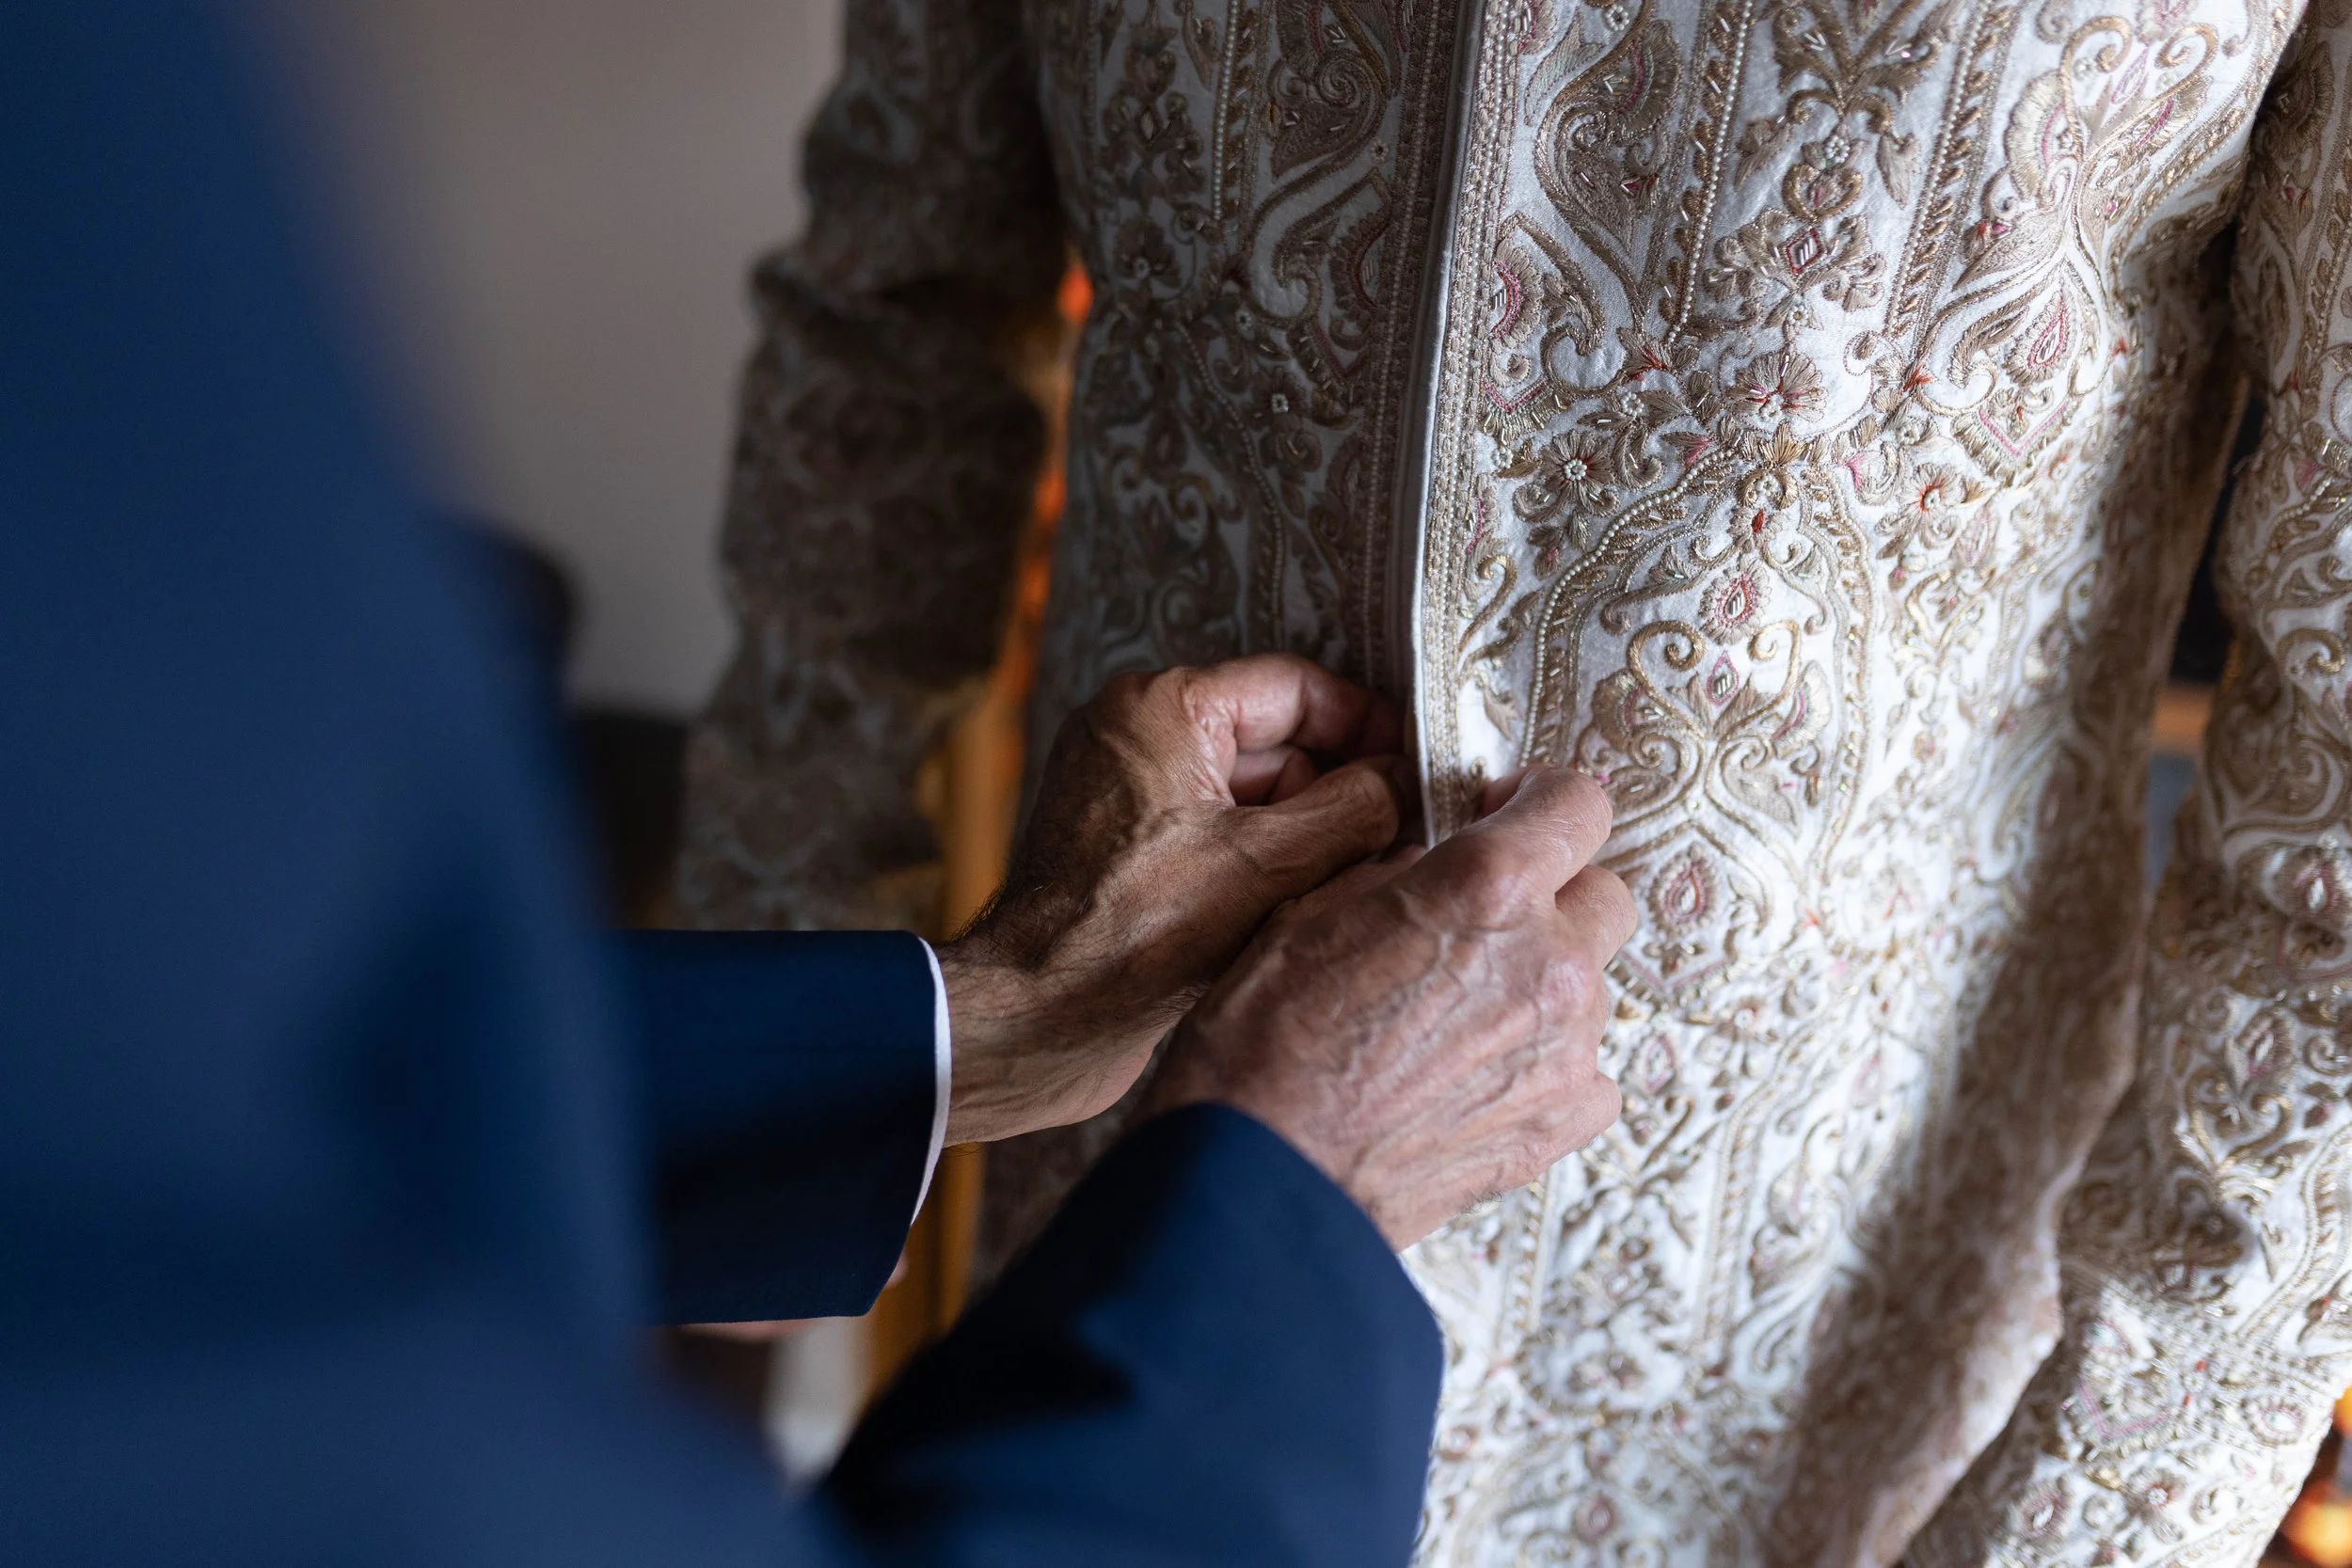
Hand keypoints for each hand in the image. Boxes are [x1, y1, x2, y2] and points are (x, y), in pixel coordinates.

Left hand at [939, 655, 1407, 1144]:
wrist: (1032, 1023)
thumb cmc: (1131, 936)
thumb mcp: (1268, 866)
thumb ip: (1355, 810)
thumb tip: (1409, 782)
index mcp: (1161, 709)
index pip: (1296, 687)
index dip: (1369, 725)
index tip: (1424, 769)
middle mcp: (1138, 738)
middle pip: (1279, 743)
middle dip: (1346, 790)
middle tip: (1411, 838)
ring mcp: (1132, 799)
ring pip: (1256, 798)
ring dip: (1314, 837)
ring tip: (1368, 882)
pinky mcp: (1132, 857)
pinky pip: (1224, 840)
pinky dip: (1272, 867)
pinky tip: (1316, 911)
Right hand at [1148, 766, 1633, 1248]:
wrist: (1265, 1173)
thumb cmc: (1267, 1041)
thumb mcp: (1313, 909)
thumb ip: (1402, 873)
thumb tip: (1431, 864)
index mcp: (1489, 886)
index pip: (1580, 804)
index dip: (1541, 804)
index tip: (1511, 819)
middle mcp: (1549, 961)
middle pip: (1605, 896)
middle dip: (1553, 898)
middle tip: (1483, 923)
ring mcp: (1568, 1048)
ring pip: (1590, 984)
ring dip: (1542, 983)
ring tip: (1457, 1017)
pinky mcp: (1563, 1121)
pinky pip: (1586, 1067)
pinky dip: (1544, 1062)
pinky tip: (1473, 1075)